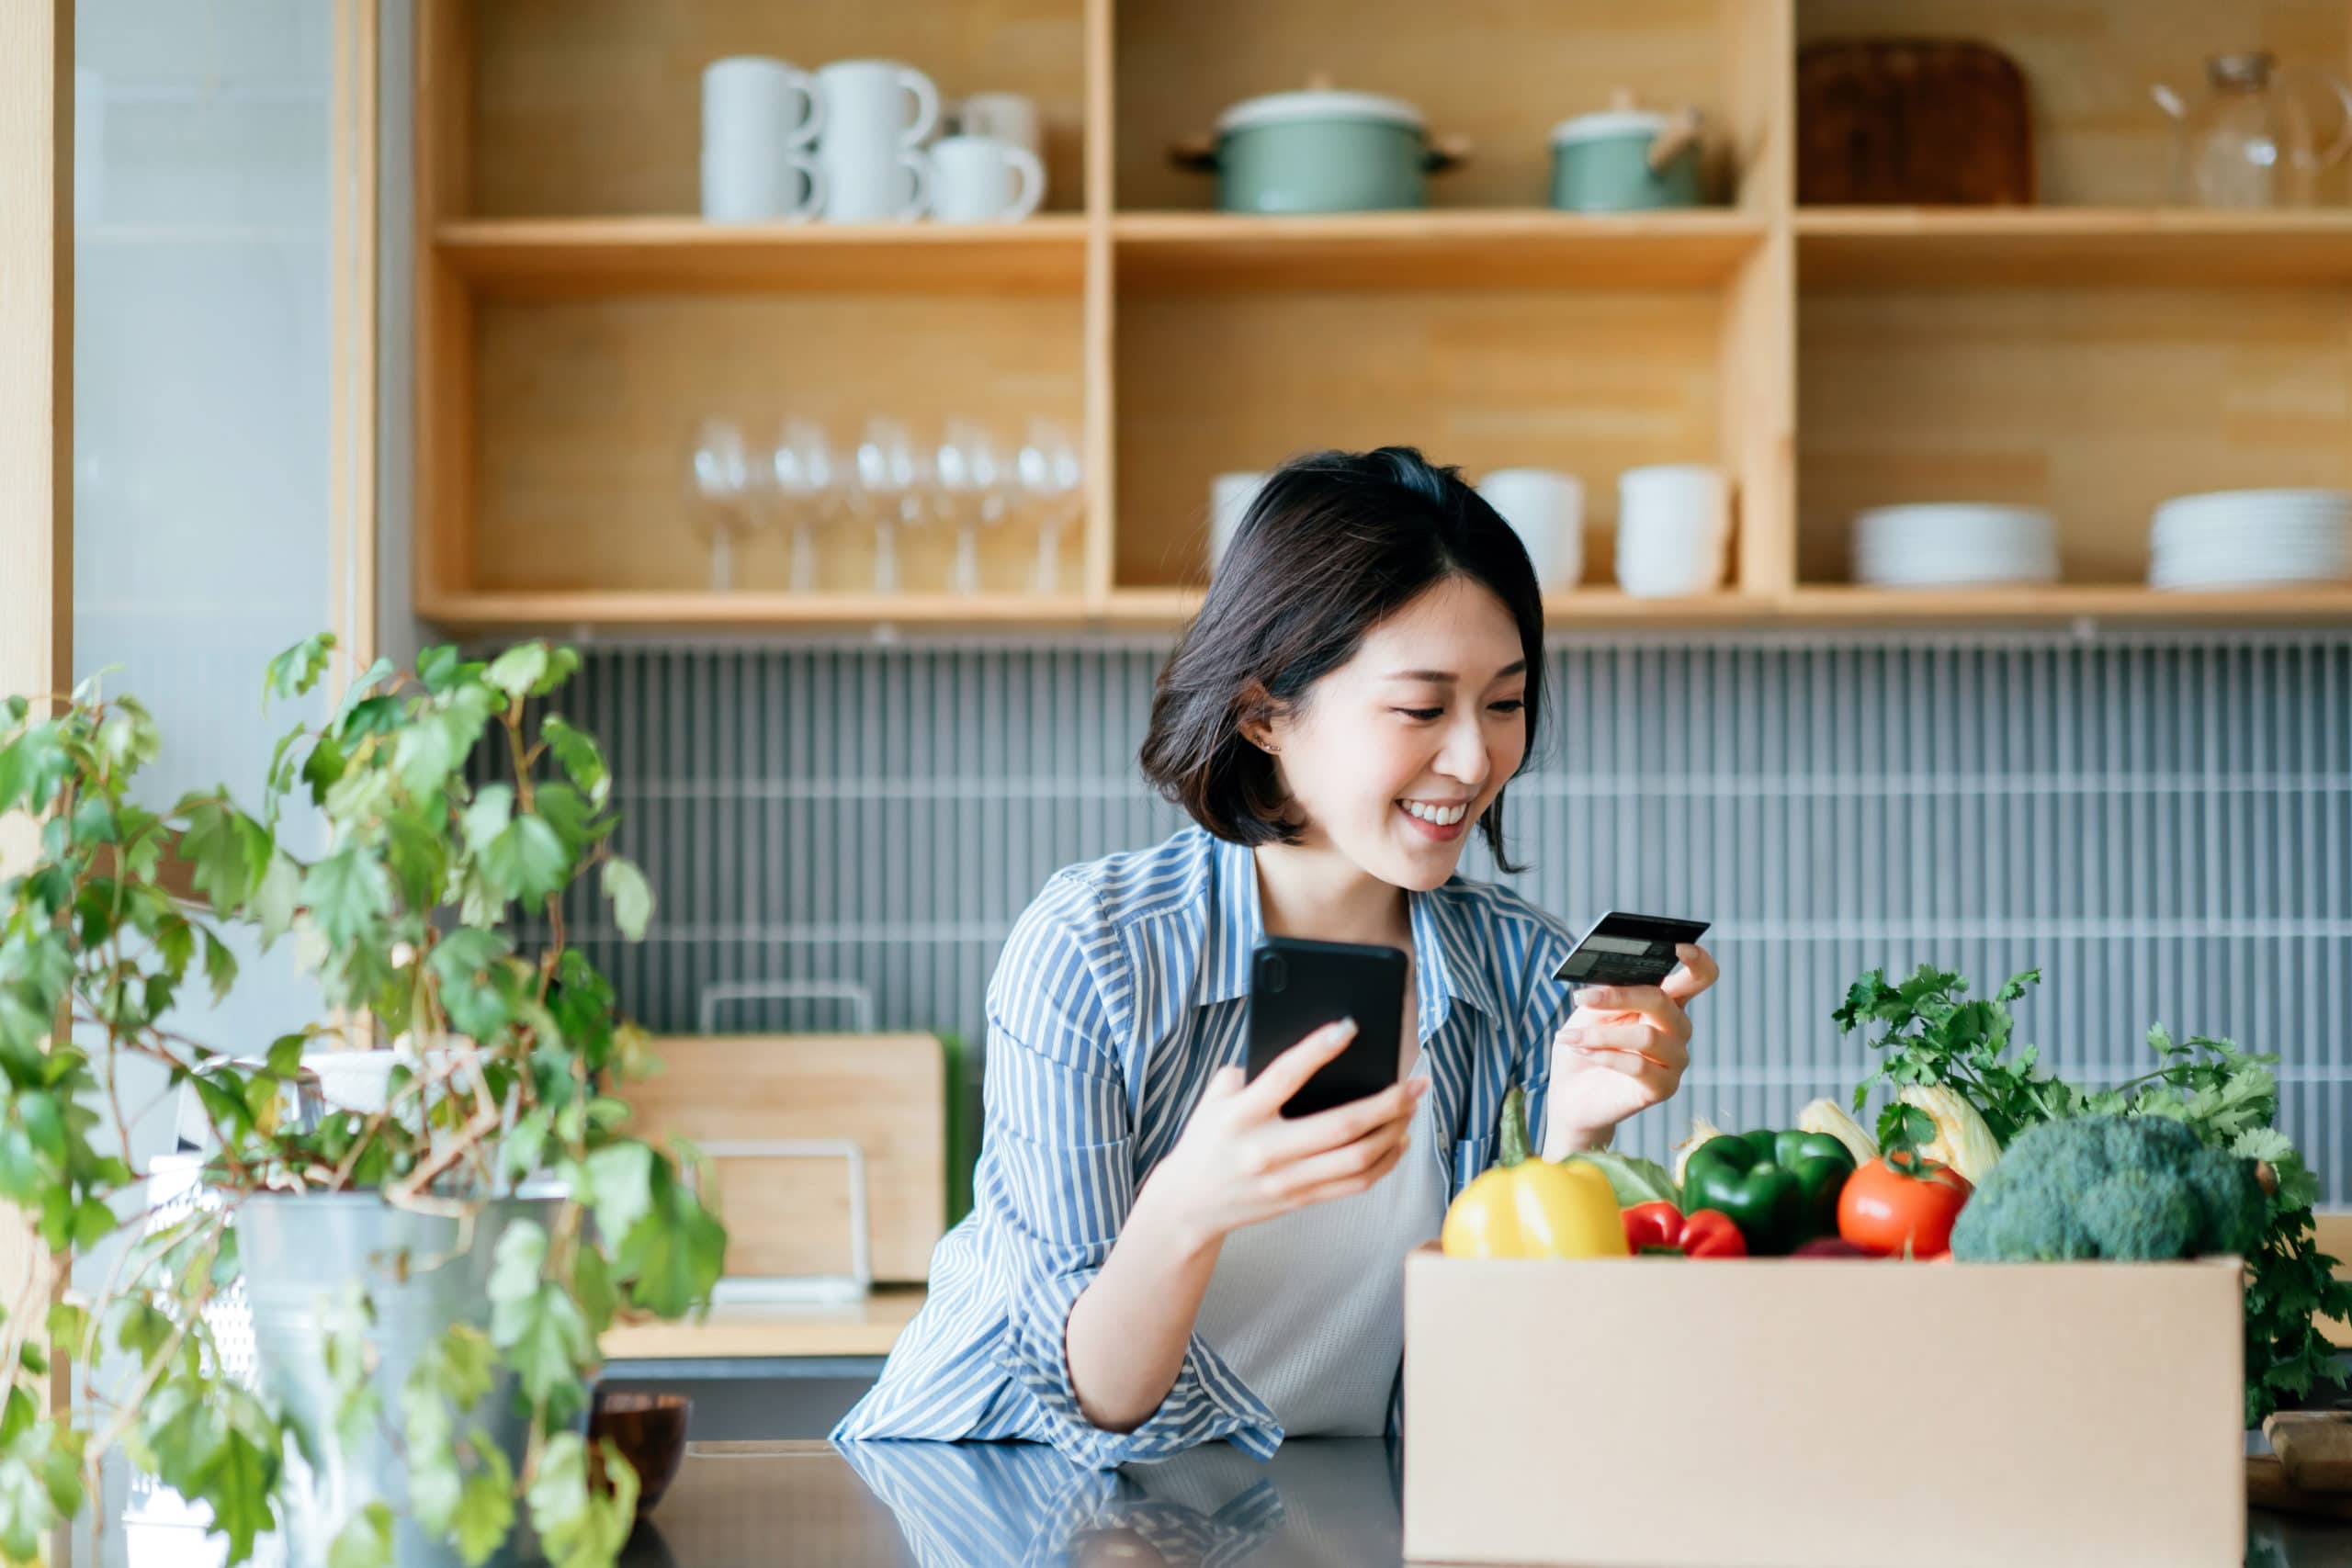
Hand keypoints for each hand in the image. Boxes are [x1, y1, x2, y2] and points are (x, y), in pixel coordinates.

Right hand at [1139, 1020, 1427, 1250]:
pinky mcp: (1301, 1200)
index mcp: (1241, 1115)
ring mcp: (1287, 1180)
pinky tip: (1398, 1140)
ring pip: (1357, 1159)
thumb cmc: (1208, 1138)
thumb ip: (1252, 1072)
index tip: (1351, 1026)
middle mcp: (1266, 1149)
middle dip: (1387, 1101)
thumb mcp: (1216, 1098)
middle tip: (1415, 1081)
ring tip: (1412, 1107)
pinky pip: (1355, 1184)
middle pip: (1342, 1126)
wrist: (1190, 1203)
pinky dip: (1385, 1161)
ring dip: (1394, 1130)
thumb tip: (1311, 1050)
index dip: (1319, 1048)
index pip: (1285, 1075)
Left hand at [1547, 943, 1718, 1150]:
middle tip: (1582, 997)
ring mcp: (1675, 1060)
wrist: (1572, 1093)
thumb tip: (1613, 981)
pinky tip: (1583, 1052)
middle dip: (1619, 996)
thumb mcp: (1591, 1011)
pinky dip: (1603, 1056)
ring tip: (1571, 1036)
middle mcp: (1678, 1029)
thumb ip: (1609, 993)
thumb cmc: (1585, 1044)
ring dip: (1600, 1034)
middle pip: (1662, 1002)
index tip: (1679, 946)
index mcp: (1666, 1003)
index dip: (1697, 960)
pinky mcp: (1663, 1088)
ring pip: (1646, 1037)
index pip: (1699, 977)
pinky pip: (1637, 1066)